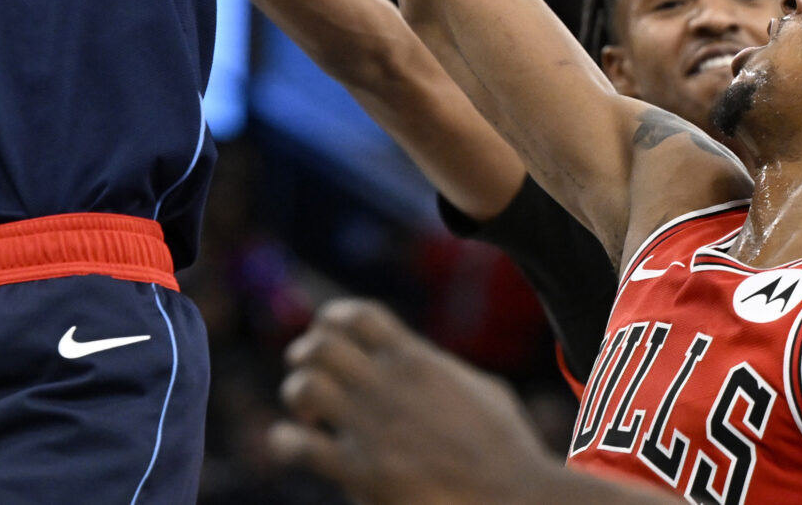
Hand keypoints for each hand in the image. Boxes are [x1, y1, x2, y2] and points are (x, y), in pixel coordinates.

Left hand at [270, 300, 570, 504]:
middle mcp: (389, 386)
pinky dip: (285, 441)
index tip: (328, 335)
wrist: (515, 498)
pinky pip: (299, 446)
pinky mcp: (361, 471)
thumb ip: (444, 369)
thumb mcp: (483, 389)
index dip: (332, 320)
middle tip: (309, 375)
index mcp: (418, 361)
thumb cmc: (507, 449)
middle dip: (305, 355)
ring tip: (307, 415)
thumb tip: (427, 362)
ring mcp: (372, 428)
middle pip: (320, 344)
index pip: (358, 316)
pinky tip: (293, 446)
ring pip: (303, 386)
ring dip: (296, 395)